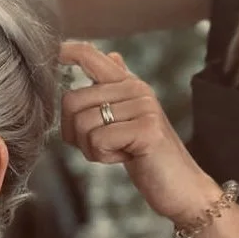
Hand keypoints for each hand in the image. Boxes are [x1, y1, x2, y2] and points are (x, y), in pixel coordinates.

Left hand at [59, 41, 221, 226]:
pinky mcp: (147, 129)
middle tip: (101, 145)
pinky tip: (126, 157)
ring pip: (82, 123)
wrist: (182, 186)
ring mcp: (144, 107)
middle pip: (71, 100)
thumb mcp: (130, 117)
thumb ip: (116, 89)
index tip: (56, 56)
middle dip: (74, 132)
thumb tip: (111, 55)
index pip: (90, 55)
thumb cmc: (148, 155)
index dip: (66, 52)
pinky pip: (98, 140)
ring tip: (118, 151)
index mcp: (130, 83)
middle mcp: (137, 89)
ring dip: (91, 149)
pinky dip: (104, 156)